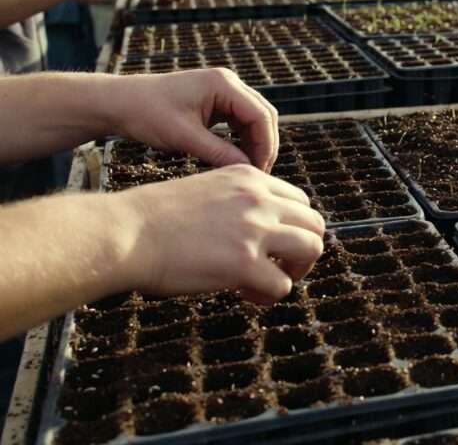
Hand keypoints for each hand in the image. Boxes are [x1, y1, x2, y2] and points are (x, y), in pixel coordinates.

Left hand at [106, 69, 278, 171]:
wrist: (118, 103)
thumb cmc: (146, 114)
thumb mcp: (185, 137)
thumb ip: (220, 152)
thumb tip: (248, 170)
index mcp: (223, 84)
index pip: (260, 115)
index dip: (265, 145)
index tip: (259, 170)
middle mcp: (228, 82)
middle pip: (263, 115)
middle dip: (263, 144)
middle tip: (258, 172)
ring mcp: (222, 90)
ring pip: (253, 119)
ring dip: (254, 142)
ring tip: (248, 168)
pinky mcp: (215, 101)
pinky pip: (239, 120)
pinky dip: (242, 139)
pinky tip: (236, 157)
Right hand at [114, 166, 324, 302]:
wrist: (125, 232)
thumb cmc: (154, 218)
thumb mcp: (208, 190)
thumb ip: (241, 203)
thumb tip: (264, 232)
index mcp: (249, 178)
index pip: (299, 201)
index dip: (292, 227)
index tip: (272, 244)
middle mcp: (258, 199)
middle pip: (315, 224)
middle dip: (304, 250)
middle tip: (280, 267)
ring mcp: (255, 229)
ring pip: (311, 249)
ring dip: (295, 271)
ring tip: (268, 282)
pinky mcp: (245, 262)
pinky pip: (282, 285)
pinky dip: (269, 295)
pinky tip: (246, 294)